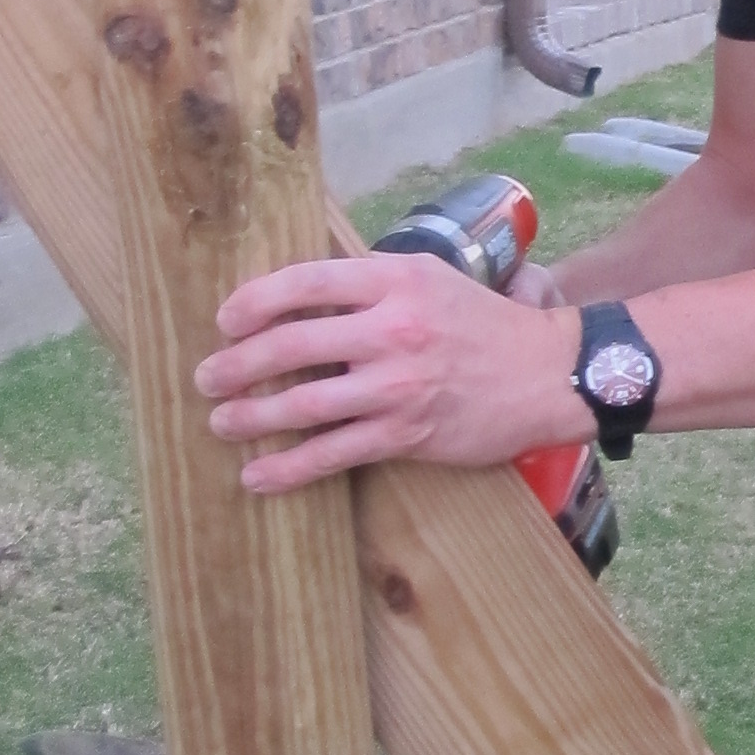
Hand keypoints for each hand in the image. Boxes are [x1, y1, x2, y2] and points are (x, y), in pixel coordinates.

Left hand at [195, 252, 584, 492]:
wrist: (546, 374)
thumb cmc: (483, 323)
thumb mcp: (430, 279)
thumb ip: (371, 282)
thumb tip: (302, 293)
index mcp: (394, 281)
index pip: (304, 282)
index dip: (253, 301)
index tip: (225, 319)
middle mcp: (392, 329)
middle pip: (290, 344)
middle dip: (236, 364)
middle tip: (208, 377)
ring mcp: (398, 385)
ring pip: (302, 402)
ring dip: (249, 416)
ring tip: (221, 422)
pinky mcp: (406, 432)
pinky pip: (332, 453)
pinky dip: (287, 468)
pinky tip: (258, 475)